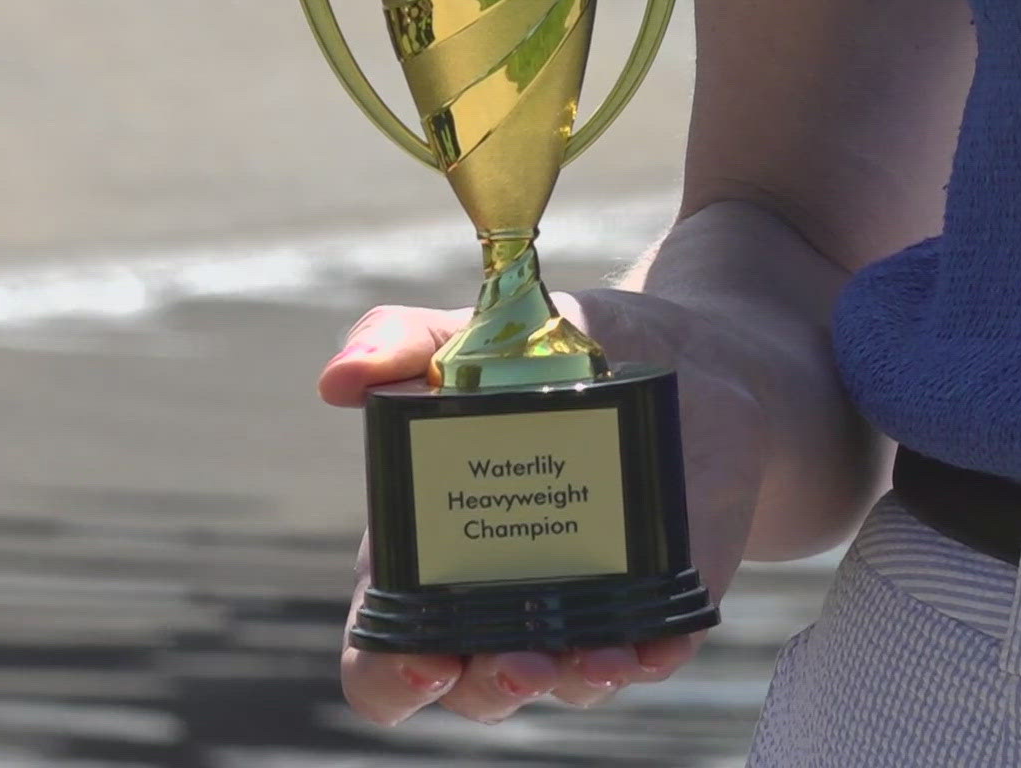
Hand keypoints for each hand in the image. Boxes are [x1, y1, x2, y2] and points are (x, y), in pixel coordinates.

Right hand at [318, 289, 768, 724]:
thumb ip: (404, 342)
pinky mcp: (660, 599)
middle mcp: (504, 597)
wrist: (683, 349)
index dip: (391, 674)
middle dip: (490, 687)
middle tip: (517, 661)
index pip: (387, 652)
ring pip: (566, 681)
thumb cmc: (559, 352)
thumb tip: (336, 379)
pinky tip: (656, 645)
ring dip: (576, 681)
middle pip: (476, 686)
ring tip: (594, 655)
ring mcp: (584, 606)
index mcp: (436, 555)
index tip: (420, 659)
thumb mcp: (482, 333)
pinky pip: (654, 651)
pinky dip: (652, 657)